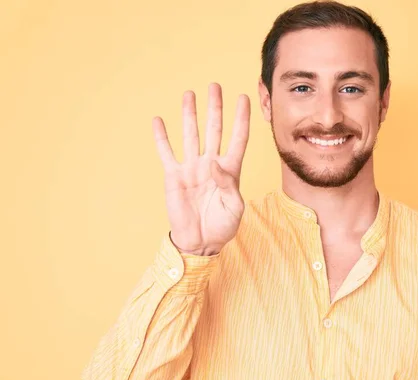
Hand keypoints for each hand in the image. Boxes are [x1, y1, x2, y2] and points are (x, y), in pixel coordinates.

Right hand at [152, 83, 249, 254]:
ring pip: (190, 135)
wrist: (200, 242)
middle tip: (215, 86)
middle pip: (213, 130)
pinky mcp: (174, 176)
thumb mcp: (234, 206)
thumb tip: (215, 162)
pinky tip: (158, 121)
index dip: (241, 119)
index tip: (244, 98)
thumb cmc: (222, 226)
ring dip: (189, 115)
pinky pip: (167, 153)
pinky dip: (162, 138)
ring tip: (189, 95)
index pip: (237, 138)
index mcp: (230, 170)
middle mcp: (211, 164)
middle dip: (215, 108)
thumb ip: (227, 183)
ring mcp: (192, 168)